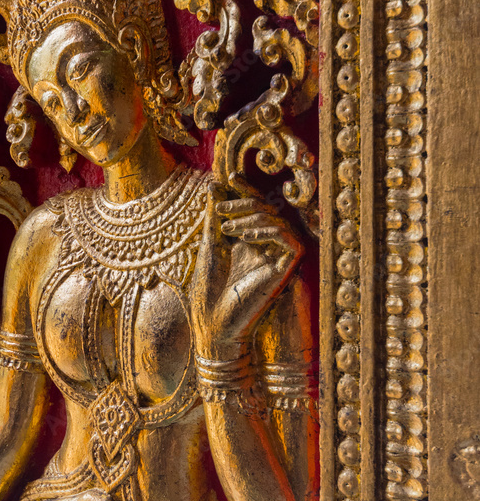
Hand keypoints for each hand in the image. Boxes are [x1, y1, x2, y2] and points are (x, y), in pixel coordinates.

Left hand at [190, 184, 302, 357]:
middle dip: (246, 202)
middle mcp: (268, 248)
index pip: (256, 207)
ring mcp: (278, 259)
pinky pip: (291, 241)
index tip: (231, 177)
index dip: (247, 190)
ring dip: (254, 217)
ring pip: (281, 221)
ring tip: (228, 227)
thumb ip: (216, 215)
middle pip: (269, 210)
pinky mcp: (286, 271)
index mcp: (251, 241)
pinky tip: (245, 236)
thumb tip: (216, 184)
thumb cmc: (209, 291)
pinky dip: (269, 231)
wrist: (212, 324)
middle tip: (222, 208)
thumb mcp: (211, 244)